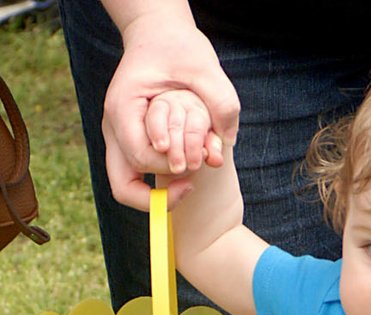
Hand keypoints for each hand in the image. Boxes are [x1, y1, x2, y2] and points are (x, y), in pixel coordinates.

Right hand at [102, 10, 239, 209]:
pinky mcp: (130, 141)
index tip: (195, 167)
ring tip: (188, 179)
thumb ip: (221, 101)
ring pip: (126, 186)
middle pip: (123, 186)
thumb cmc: (179, 47)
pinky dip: (160, 179)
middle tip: (189, 186)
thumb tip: (228, 141)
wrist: (159, 33)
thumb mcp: (205, 67)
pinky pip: (137, 176)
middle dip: (158, 195)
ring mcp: (118, 137)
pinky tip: (185, 167)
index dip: (169, 170)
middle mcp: (114, 126)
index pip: (140, 157)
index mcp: (123, 107)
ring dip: (158, 193)